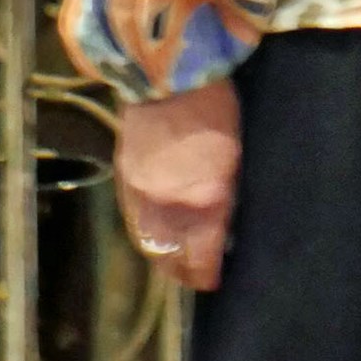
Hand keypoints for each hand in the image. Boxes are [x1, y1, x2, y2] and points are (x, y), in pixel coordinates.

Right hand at [114, 76, 242, 293]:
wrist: (166, 78)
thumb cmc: (214, 110)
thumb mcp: (235, 157)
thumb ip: (227, 197)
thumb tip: (224, 225)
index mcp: (205, 202)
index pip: (202, 257)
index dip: (206, 274)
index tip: (214, 281)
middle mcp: (170, 207)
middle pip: (171, 258)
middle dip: (183, 273)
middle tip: (195, 277)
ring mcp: (142, 195)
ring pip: (148, 244)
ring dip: (162, 257)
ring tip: (174, 263)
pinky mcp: (125, 179)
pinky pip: (133, 221)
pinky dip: (145, 234)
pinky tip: (156, 234)